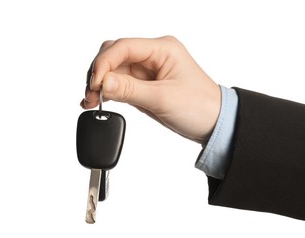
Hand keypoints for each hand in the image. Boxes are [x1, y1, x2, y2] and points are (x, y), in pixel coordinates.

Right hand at [81, 36, 220, 143]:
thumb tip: (103, 83)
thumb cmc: (200, 107)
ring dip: (101, 84)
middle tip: (91, 95)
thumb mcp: (163, 99)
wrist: (214, 124)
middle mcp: (154, 55)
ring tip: (91, 101)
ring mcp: (148, 70)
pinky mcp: (145, 84)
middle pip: (114, 55)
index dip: (103, 64)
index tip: (95, 84)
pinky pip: (121, 83)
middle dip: (99, 73)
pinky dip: (108, 91)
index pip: (123, 47)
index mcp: (163, 49)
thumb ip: (130, 90)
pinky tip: (98, 100)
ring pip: (114, 70)